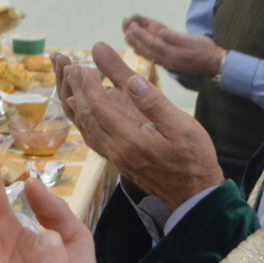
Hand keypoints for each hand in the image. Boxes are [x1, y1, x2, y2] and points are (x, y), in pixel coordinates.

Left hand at [55, 44, 224, 209]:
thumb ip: (154, 103)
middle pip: (87, 117)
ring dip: (77, 105)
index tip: (79, 67)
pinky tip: (83, 112)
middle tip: (69, 68)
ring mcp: (116, 158)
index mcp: (130, 140)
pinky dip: (84, 121)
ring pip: (87, 129)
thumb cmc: (194, 159)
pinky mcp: (119, 162)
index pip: (99, 108)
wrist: (194, 196)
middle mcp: (116, 151)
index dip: (87, 86)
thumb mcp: (182, 126)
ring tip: (70, 85)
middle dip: (77, 91)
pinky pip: (93, 138)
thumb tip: (132, 80)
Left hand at [122, 14, 224, 77]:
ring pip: (147, 53)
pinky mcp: (169, 64)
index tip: (131, 25)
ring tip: (127, 34)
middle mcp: (166, 59)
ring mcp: (167, 63)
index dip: (140, 33)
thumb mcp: (193, 40)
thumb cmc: (206, 50)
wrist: (215, 65)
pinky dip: (143, 51)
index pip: (151, 42)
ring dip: (136, 43)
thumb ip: (175, 37)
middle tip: (125, 25)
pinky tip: (138, 47)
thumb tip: (160, 32)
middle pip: (145, 47)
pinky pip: (152, 57)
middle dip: (134, 36)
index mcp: (171, 53)